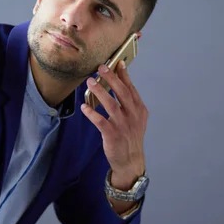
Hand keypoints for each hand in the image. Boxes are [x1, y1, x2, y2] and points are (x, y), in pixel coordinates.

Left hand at [81, 61, 147, 189]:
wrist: (130, 160)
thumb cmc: (131, 136)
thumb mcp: (136, 118)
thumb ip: (130, 102)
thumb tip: (120, 82)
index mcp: (139, 109)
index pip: (131, 88)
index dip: (124, 75)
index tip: (118, 63)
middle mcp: (132, 115)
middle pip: (122, 93)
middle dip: (112, 78)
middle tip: (101, 67)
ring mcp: (122, 125)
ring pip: (110, 105)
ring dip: (100, 92)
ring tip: (90, 82)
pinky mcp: (112, 135)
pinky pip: (100, 121)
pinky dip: (92, 113)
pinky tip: (84, 107)